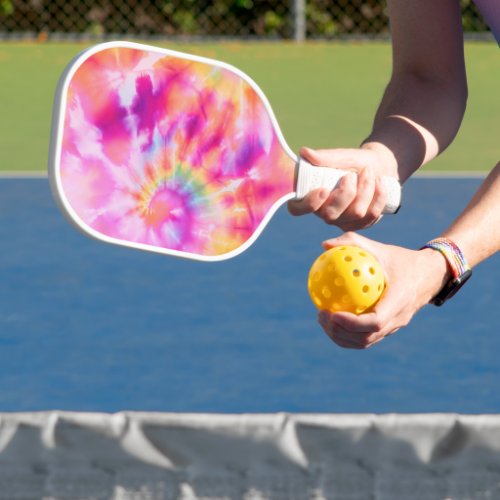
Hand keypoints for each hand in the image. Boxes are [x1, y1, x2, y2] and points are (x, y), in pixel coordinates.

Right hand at [288, 145, 397, 230]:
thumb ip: (324, 157)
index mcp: (310, 196)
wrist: (379, 166)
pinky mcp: (361, 224)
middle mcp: (324, 212)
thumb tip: (304, 152)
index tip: (323, 189)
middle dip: (346, 193)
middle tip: (352, 174)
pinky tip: (379, 182)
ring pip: (355, 213)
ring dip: (365, 189)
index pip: (297, 209)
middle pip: (330, 215)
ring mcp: (343, 221)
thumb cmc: (353, 161)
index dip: (308, 204)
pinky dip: (378, 195)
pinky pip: (371, 215)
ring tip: (368, 172)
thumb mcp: (341, 156)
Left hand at [316, 232, 450, 348]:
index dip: (352, 323)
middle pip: (366, 338)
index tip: (332, 313)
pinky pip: (366, 337)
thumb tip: (324, 245)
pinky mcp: (389, 329)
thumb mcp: (380, 248)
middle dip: (340, 332)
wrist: (429, 275)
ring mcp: (394, 327)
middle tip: (321, 315)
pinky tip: (331, 318)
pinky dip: (347, 333)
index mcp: (399, 301)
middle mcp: (398, 319)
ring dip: (341, 336)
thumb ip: (353, 243)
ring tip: (322, 319)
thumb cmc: (401, 259)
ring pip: (365, 342)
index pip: (375, 322)